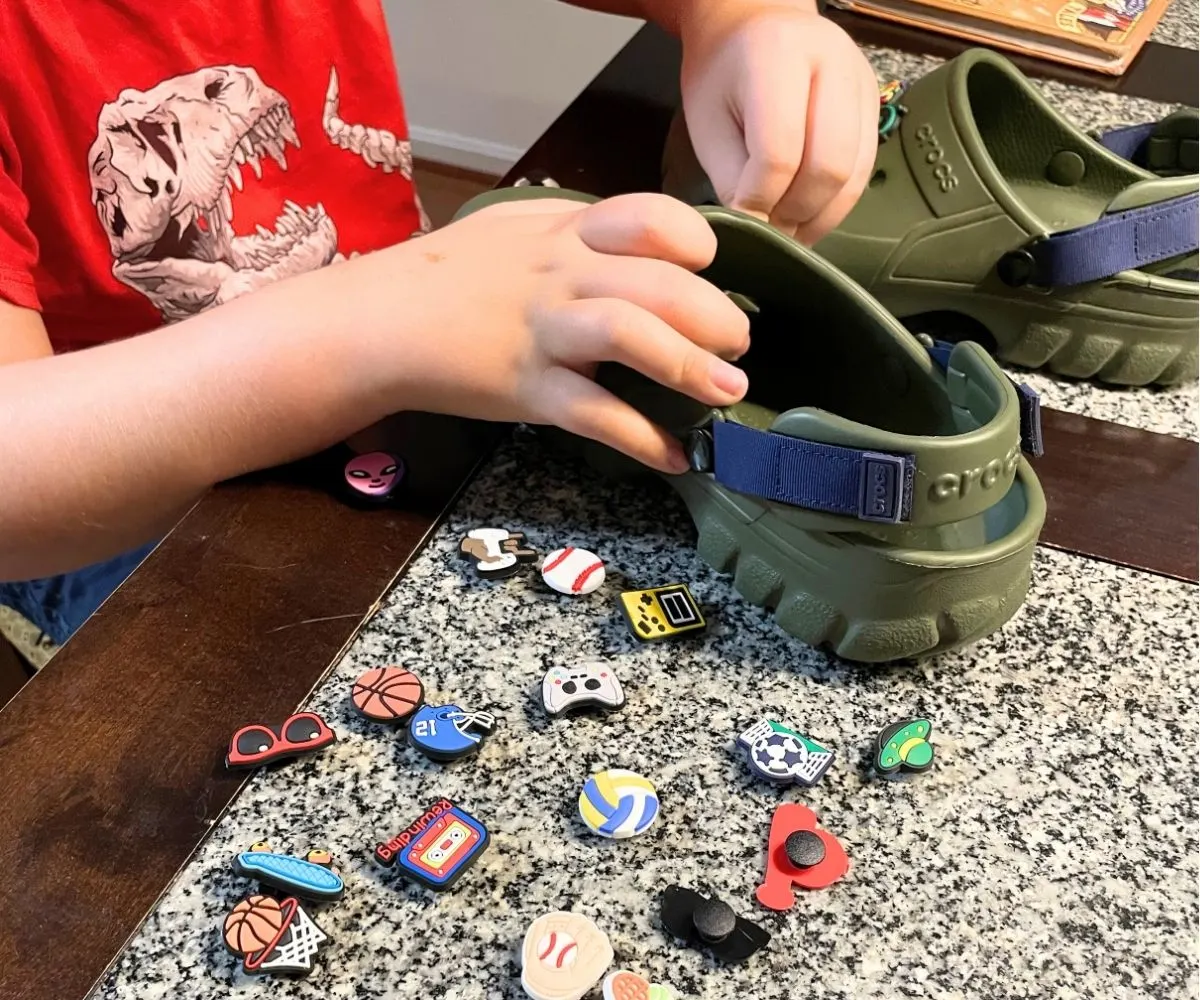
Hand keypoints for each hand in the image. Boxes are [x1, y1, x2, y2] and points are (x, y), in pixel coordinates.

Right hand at [367, 194, 749, 472]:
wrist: (377, 321)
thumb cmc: (446, 277)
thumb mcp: (514, 231)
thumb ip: (575, 234)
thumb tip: (639, 249)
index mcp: (564, 232)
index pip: (648, 217)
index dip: (693, 241)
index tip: (711, 268)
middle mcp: (560, 274)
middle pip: (656, 281)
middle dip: (713, 315)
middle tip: (739, 344)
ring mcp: (543, 331)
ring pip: (629, 334)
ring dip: (689, 365)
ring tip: (727, 392)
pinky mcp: (526, 388)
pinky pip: (594, 412)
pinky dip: (640, 438)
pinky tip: (674, 456)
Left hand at [677, 0, 878, 242]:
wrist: (753, 24)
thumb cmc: (722, 74)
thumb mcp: (708, 124)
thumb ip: (731, 179)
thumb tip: (757, 229)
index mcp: (778, 55)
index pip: (779, 152)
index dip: (760, 199)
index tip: (743, 220)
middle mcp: (833, 61)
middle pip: (829, 165)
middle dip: (796, 210)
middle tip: (770, 229)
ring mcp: (862, 81)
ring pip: (854, 174)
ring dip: (819, 214)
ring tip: (787, 226)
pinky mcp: (874, 103)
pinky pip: (864, 170)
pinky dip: (836, 203)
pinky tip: (807, 213)